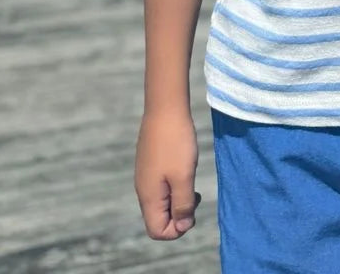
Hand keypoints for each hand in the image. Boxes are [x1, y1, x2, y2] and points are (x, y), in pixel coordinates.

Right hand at [135, 109, 200, 239]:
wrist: (165, 108)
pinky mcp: (150, 164)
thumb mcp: (184, 176)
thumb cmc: (176, 142)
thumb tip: (183, 226)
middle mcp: (143, 190)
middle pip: (158, 219)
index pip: (157, 231)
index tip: (193, 208)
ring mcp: (145, 176)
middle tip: (195, 195)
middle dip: (179, 215)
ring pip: (161, 202)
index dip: (177, 230)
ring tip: (191, 182)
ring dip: (178, 199)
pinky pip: (161, 187)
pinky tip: (184, 169)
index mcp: (149, 197)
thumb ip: (183, 204)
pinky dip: (174, 186)